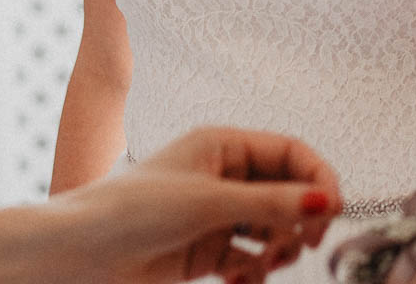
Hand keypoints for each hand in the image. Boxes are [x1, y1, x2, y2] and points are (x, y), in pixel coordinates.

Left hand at [69, 127, 341, 283]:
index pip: (290, 152)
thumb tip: (327, 201)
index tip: (334, 210)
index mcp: (223, 145)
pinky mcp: (206, 250)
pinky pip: (250, 258)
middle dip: (299, 218)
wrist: (81, 254)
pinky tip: (243, 279)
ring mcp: (216, 214)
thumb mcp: (209, 203)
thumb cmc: (134, 209)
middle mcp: (223, 176)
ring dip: (278, 248)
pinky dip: (255, 270)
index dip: (317, 177)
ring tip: (264, 264)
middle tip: (305, 243)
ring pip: (272, 228)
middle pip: (287, 192)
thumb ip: (271, 204)